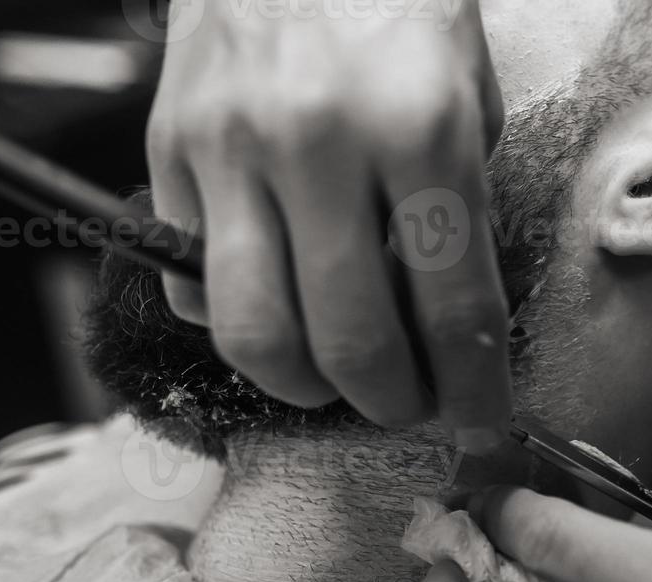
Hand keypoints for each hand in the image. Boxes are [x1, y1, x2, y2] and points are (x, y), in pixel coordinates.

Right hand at [148, 0, 511, 450]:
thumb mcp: (465, 87)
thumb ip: (456, 203)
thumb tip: (440, 318)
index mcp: (419, 126)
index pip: (454, 308)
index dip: (474, 389)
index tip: (483, 424)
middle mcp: (317, 144)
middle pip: (350, 344)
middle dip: (393, 403)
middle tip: (412, 407)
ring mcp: (230, 149)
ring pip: (253, 336)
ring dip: (304, 387)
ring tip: (336, 381)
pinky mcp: (168, 149)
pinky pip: (189, 282)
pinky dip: (232, 320)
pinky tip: (273, 305)